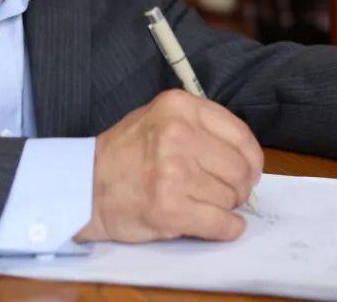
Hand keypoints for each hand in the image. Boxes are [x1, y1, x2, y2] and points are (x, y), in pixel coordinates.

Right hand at [74, 89, 263, 242]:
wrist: (84, 186)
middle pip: (240, 169)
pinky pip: (221, 224)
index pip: (240, 134)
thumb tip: (245, 157)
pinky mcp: (170, 207)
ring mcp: (174, 172)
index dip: (251, 159)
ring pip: (231, 197)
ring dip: (225, 207)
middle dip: (238, 187)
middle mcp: (178, 134)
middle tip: (225, 194)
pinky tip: (221, 226)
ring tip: (202, 204)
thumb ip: (199, 127)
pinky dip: (227, 229)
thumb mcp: (159, 118)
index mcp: (179, 107)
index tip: (249, 171)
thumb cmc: (123, 154)